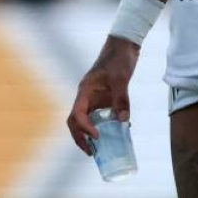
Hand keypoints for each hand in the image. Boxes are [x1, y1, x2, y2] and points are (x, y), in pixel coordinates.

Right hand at [66, 36, 138, 154]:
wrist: (123, 45)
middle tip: (91, 152)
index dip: (84, 128)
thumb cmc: (119, 58)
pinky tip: (112, 134)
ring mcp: (93, 96)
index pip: (77, 114)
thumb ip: (121, 100)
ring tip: (96, 149)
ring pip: (83, 119)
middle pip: (74, 120)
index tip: (97, 137)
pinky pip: (97, 116)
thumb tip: (123, 122)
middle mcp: (86, 95)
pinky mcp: (102, 97)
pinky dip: (100, 126)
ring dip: (86, 135)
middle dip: (79, 137)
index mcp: (85, 90)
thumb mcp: (121, 79)